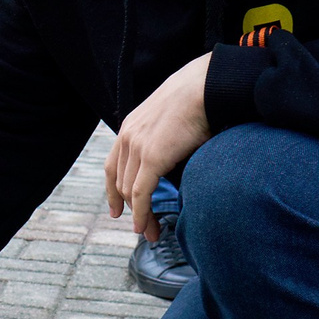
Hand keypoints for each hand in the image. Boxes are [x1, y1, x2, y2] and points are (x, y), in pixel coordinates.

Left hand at [105, 51, 211, 239]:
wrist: (205, 86)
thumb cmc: (198, 100)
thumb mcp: (173, 121)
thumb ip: (166, 142)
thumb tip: (176, 161)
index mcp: (130, 127)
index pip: (114, 166)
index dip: (113, 190)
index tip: (117, 209)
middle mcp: (128, 137)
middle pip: (121, 183)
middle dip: (131, 209)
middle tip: (144, 228)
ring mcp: (137, 146)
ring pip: (130, 191)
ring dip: (140, 215)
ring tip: (151, 232)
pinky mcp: (152, 157)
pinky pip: (141, 193)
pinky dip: (141, 213)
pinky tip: (144, 226)